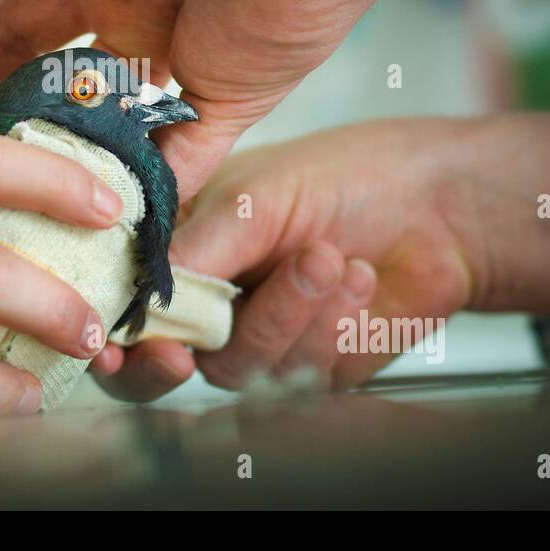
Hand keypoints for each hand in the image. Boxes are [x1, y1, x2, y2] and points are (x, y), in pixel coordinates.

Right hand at [93, 119, 477, 398]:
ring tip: (325, 257)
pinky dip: (331, 325)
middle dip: (175, 359)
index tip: (116, 353)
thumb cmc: (341, 177)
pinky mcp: (314, 368)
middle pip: (162, 364)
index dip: (110, 339)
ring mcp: (260, 338)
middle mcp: (210, 303)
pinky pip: (302, 373)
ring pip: (239, 367)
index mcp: (178, 250)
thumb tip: (135, 297)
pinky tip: (360, 278)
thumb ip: (191, 250)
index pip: (124, 306)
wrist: (438, 203)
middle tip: (185, 351)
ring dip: (285, 313)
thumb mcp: (252, 198)